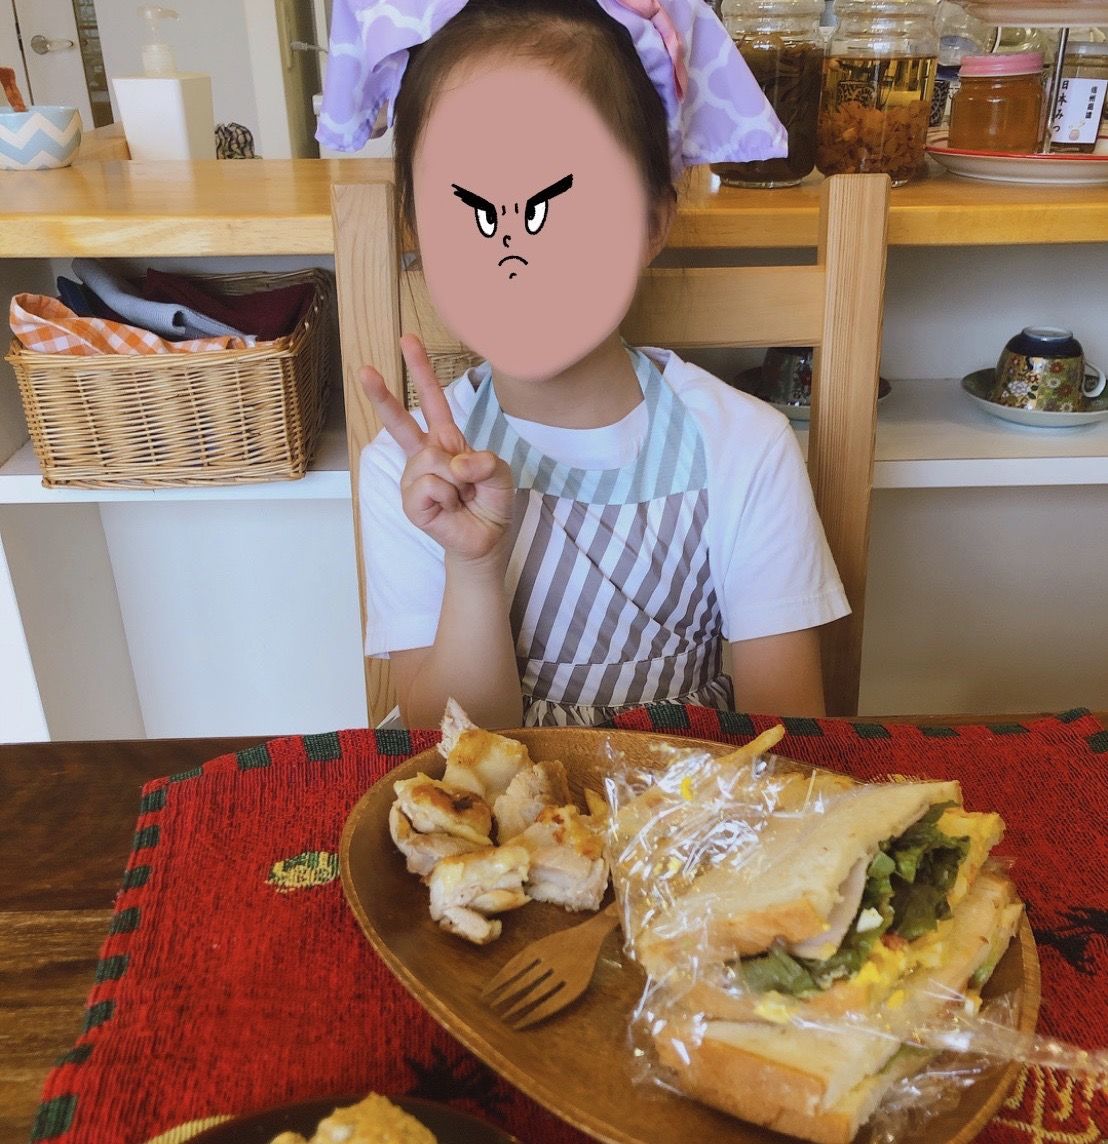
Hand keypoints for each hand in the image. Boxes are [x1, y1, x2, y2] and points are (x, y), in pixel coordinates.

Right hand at [361, 335, 514, 563]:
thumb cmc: (490, 503)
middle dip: (382, 395)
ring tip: (461, 496)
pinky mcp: (410, 501)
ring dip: (456, 481)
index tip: (407, 341)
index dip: (421, 371)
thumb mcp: (500, 474)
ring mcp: (414, 478)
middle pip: (401, 421)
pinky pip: (428, 486)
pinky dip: (447, 497)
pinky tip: (448, 508)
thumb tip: (455, 464)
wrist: (486, 540)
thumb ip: (484, 462)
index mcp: (447, 440)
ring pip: (431, 461)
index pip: (433, 401)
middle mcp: (426, 455)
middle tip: (364, 369)